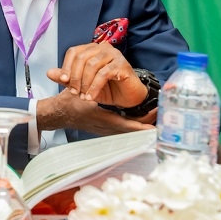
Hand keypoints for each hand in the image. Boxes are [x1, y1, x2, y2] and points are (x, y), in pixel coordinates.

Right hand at [37, 89, 153, 135]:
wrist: (59, 115)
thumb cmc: (68, 103)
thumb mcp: (76, 93)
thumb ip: (81, 87)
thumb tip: (79, 88)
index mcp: (101, 119)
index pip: (125, 125)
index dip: (140, 127)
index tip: (154, 128)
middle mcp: (106, 127)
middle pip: (131, 132)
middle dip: (145, 128)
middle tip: (160, 125)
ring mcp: (106, 130)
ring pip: (128, 132)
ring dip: (141, 128)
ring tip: (154, 123)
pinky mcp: (106, 129)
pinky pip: (123, 131)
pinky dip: (134, 128)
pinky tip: (142, 124)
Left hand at [47, 42, 147, 107]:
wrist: (128, 98)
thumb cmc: (106, 89)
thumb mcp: (82, 85)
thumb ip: (66, 78)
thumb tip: (48, 73)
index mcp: (91, 49)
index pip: (73, 52)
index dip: (66, 66)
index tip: (63, 81)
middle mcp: (102, 48)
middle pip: (81, 58)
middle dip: (75, 77)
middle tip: (74, 92)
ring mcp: (114, 55)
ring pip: (92, 65)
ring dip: (84, 83)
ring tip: (83, 96)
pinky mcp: (122, 65)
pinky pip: (103, 74)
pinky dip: (94, 87)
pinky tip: (91, 97)